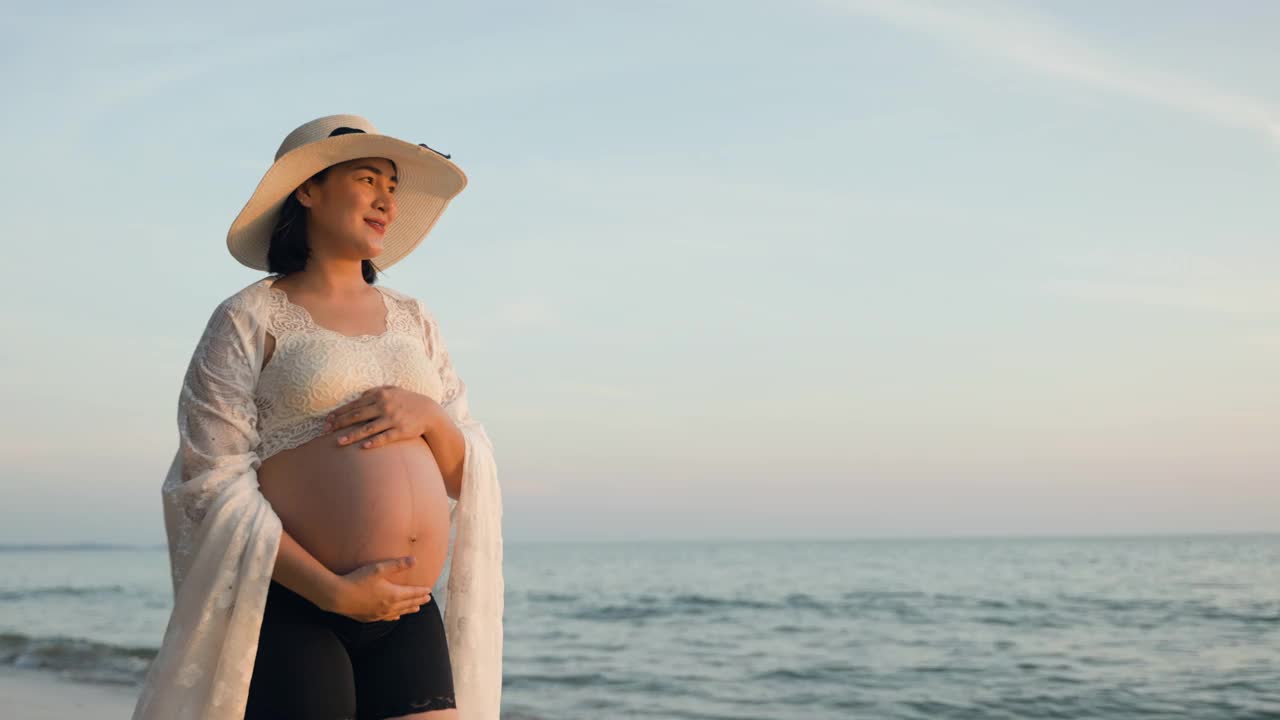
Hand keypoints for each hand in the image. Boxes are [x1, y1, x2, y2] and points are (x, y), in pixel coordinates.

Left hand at [323, 385, 441, 449]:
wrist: (429, 412)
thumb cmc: (408, 401)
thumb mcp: (393, 390)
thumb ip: (376, 391)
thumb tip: (360, 395)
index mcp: (380, 395)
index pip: (355, 405)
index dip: (340, 412)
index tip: (327, 419)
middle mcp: (384, 406)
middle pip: (357, 416)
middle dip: (339, 423)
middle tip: (325, 431)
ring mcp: (392, 419)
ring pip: (367, 428)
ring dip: (351, 435)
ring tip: (338, 442)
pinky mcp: (400, 431)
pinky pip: (384, 437)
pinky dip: (374, 442)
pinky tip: (363, 447)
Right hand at [329, 556, 434, 622]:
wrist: (338, 596)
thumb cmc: (358, 580)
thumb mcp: (379, 569)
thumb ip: (397, 565)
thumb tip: (415, 560)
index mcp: (393, 595)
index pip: (412, 594)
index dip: (422, 592)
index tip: (429, 590)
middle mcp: (389, 607)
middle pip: (408, 604)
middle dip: (419, 600)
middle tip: (427, 599)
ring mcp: (380, 614)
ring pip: (399, 612)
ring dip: (409, 609)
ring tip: (416, 608)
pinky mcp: (370, 618)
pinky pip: (388, 618)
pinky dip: (395, 616)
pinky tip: (396, 616)